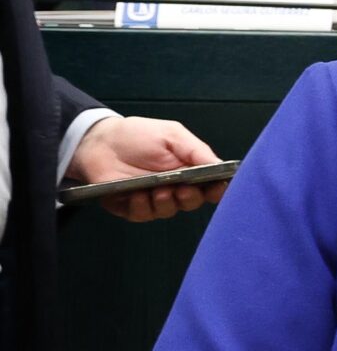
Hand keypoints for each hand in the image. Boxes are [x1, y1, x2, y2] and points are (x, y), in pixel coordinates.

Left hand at [65, 115, 228, 220]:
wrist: (99, 141)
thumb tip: (223, 167)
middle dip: (190, 198)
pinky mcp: (132, 208)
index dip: (217, 190)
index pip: (211, 187)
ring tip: (157, 190)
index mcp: (189, 170)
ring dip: (165, 202)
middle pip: (193, 202)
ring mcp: (153, 199)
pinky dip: (142, 207)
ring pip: (169, 211)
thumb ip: (197, 151)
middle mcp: (174, 187)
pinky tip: (138, 195)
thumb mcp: (172, 135)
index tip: (216, 188)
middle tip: (182, 189)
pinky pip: (143, 215)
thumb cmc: (137, 135)